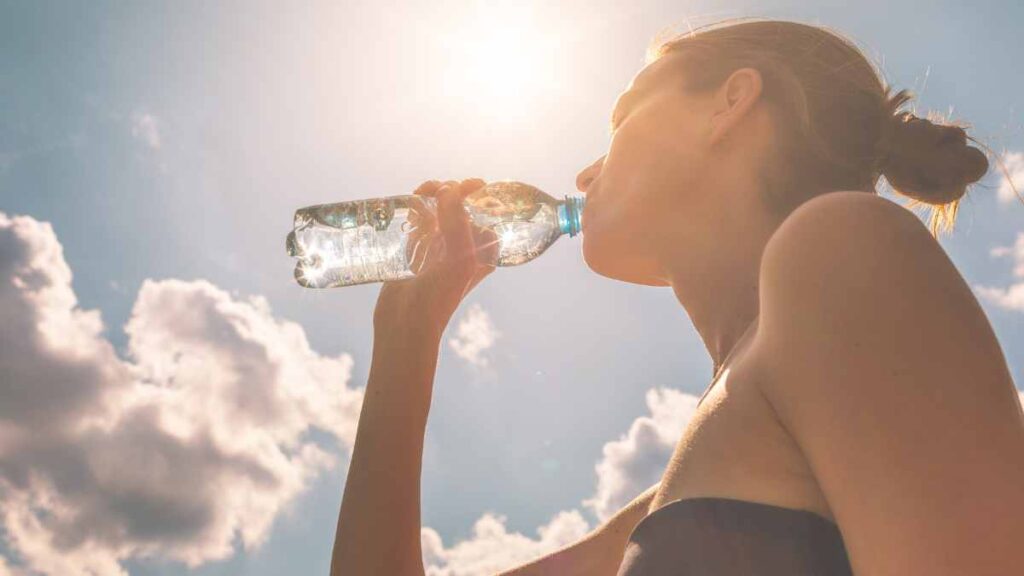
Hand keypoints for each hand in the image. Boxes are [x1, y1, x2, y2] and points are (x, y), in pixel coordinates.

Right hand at [372, 178, 498, 336]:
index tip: (466, 186)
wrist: (405, 324)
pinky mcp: (417, 249)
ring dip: (432, 194)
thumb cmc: (438, 298)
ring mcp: (440, 246)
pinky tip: (411, 204)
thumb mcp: (459, 260)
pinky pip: (420, 219)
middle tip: (435, 190)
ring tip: (421, 193)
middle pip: (462, 204)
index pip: (488, 210)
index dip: (479, 193)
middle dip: (450, 189)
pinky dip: (417, 207)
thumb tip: (449, 189)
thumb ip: (459, 223)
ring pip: (440, 208)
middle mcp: (464, 246)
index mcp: (483, 250)